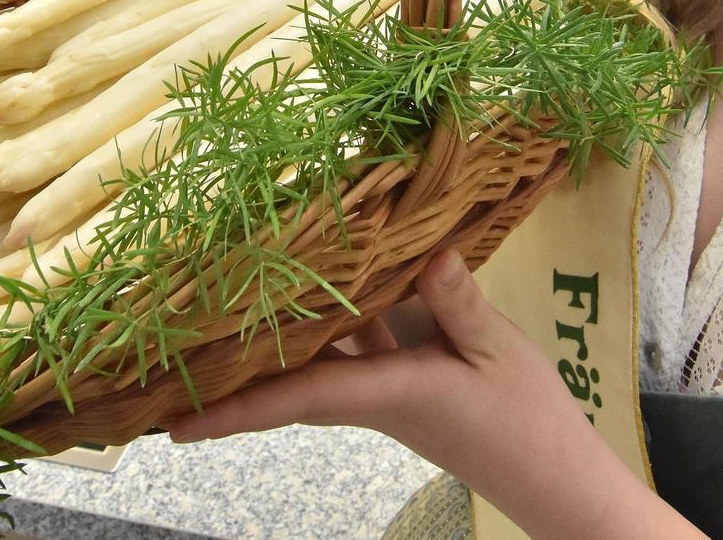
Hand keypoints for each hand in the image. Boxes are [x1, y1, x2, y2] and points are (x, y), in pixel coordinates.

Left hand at [168, 250, 538, 451]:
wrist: (551, 469)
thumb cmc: (525, 419)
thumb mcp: (497, 353)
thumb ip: (459, 303)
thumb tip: (428, 251)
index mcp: (384, 393)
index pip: (294, 398)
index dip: (232, 410)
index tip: (172, 426)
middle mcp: (368, 391)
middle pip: (286, 374)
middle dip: (231, 366)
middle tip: (171, 347)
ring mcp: (383, 382)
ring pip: (317, 350)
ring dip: (277, 326)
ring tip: (226, 293)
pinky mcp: (403, 371)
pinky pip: (354, 338)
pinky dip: (334, 308)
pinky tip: (328, 265)